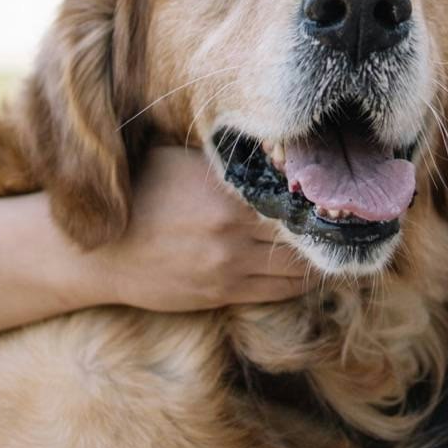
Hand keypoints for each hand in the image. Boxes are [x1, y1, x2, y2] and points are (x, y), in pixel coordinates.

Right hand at [83, 144, 318, 311]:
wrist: (98, 255)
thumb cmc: (140, 194)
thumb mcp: (180, 163)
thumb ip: (227, 164)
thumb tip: (277, 152)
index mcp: (222, 191)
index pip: (290, 192)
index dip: (318, 192)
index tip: (339, 186)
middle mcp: (229, 231)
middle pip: (301, 232)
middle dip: (327, 226)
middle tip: (349, 217)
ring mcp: (227, 268)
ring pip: (296, 267)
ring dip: (318, 256)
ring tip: (336, 244)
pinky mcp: (221, 295)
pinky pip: (278, 292)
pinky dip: (299, 280)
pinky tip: (307, 267)